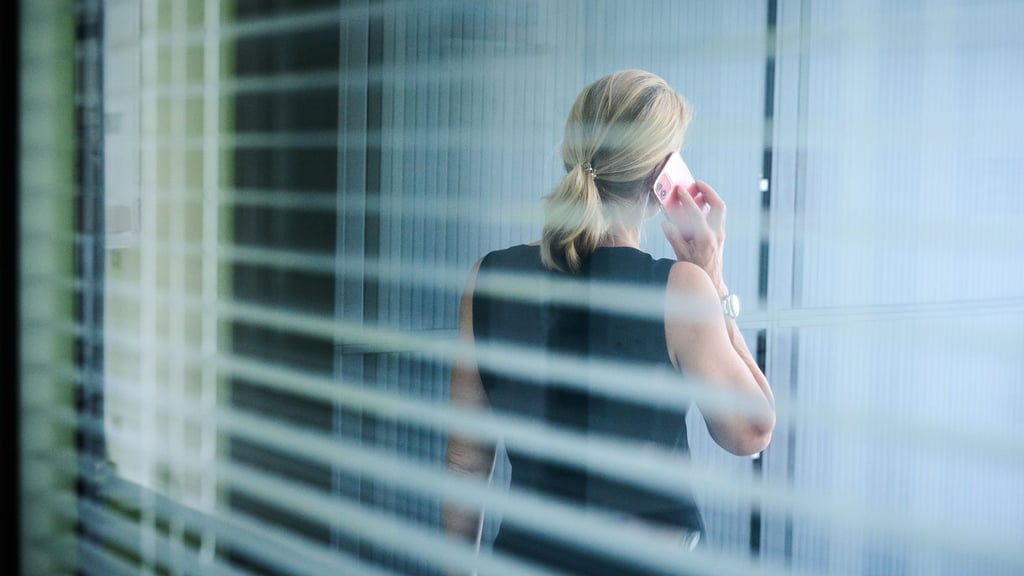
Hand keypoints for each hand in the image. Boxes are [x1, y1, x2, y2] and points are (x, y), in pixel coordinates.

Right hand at [660, 180, 727, 295]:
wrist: (711, 283)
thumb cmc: (695, 271)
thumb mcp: (681, 255)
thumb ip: (674, 237)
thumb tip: (666, 223)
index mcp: (705, 238)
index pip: (696, 213)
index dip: (687, 200)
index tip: (680, 190)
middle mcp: (716, 234)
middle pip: (718, 205)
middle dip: (708, 192)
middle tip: (696, 183)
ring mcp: (720, 234)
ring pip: (719, 210)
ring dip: (710, 198)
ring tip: (698, 191)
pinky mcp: (720, 236)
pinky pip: (716, 216)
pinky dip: (708, 208)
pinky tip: (698, 206)